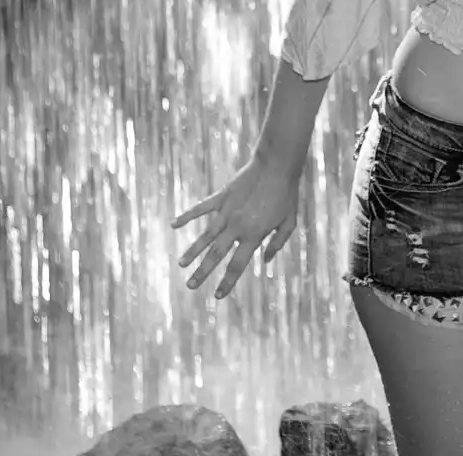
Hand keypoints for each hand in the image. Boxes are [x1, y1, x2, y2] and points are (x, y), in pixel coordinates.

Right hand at [173, 156, 301, 297]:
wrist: (276, 166)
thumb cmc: (286, 195)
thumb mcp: (289, 223)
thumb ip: (277, 243)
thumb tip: (266, 261)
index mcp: (253, 235)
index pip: (237, 265)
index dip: (227, 282)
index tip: (218, 295)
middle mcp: (236, 226)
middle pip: (216, 255)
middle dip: (202, 272)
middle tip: (190, 286)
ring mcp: (226, 211)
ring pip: (205, 236)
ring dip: (192, 252)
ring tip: (181, 264)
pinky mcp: (221, 197)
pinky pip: (200, 208)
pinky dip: (187, 216)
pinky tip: (174, 224)